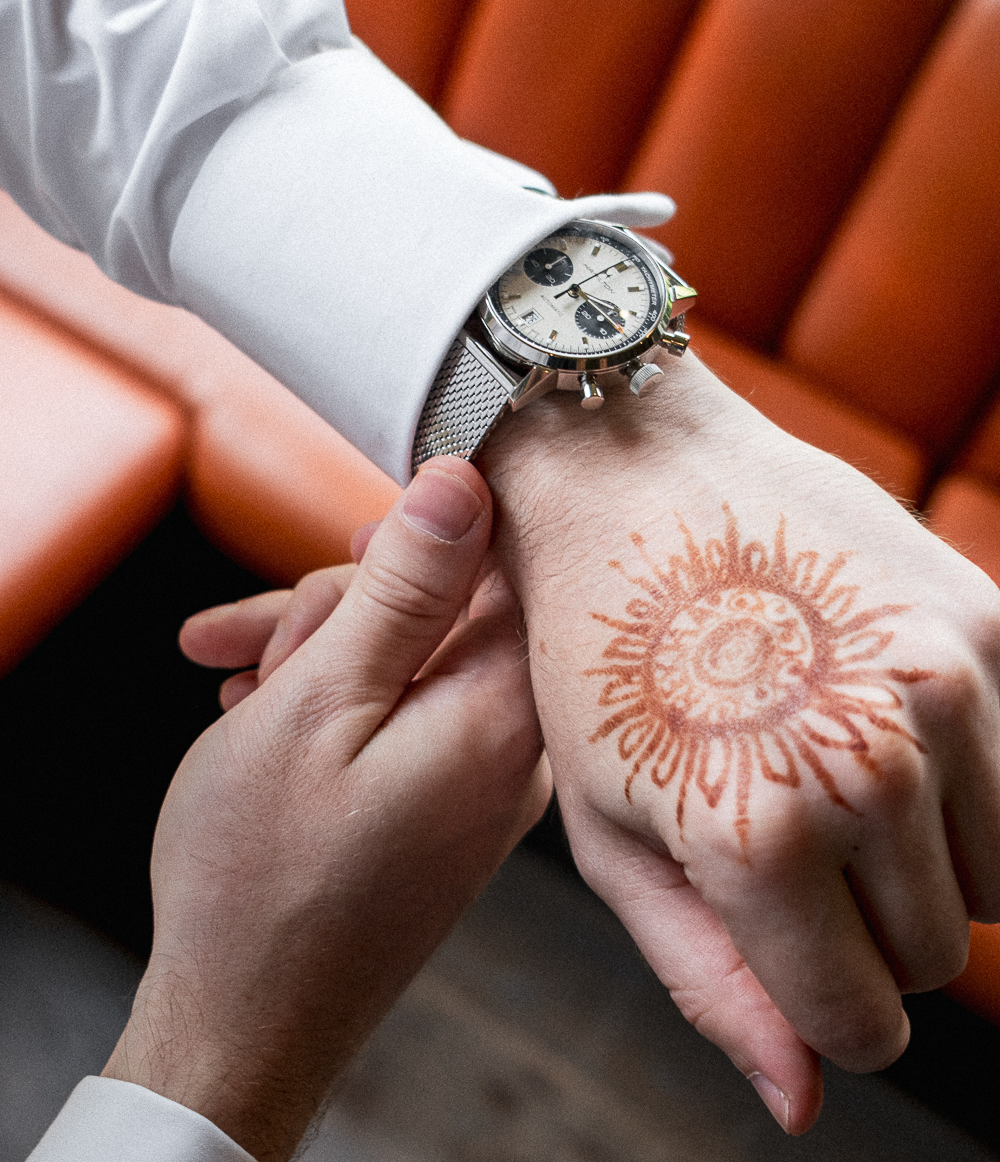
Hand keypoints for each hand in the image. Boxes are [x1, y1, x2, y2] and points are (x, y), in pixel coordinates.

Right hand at [104, 458, 548, 1161]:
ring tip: (233, 684)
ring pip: (408, 659)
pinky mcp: (448, 804)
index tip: (350, 543)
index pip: (505, 558)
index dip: (422, 530)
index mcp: (504, 706)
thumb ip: (403, 585)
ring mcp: (484, 778)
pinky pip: (401, 715)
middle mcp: (517, 742)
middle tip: (245, 642)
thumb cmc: (265, 873)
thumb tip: (464, 476)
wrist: (244, 1025)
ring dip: (313, 653)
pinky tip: (260, 710)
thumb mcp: (320, 699)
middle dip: (336, 605)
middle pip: (446, 607)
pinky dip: (328, 702)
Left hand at [479, 352, 999, 1133]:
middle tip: (783, 822)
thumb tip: (806, 1104)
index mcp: (761, 835)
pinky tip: (868, 701)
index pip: (863, 1022)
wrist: (631, 469)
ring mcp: (945, 682)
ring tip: (825, 762)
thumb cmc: (598, 655)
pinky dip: (964, 768)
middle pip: (936, 952)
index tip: (781, 934)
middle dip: (863, 920)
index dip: (820, 1000)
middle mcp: (873, 765)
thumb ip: (712, 979)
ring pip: (998, 873)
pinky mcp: (988, 616)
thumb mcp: (612, 828)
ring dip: (926, 850)